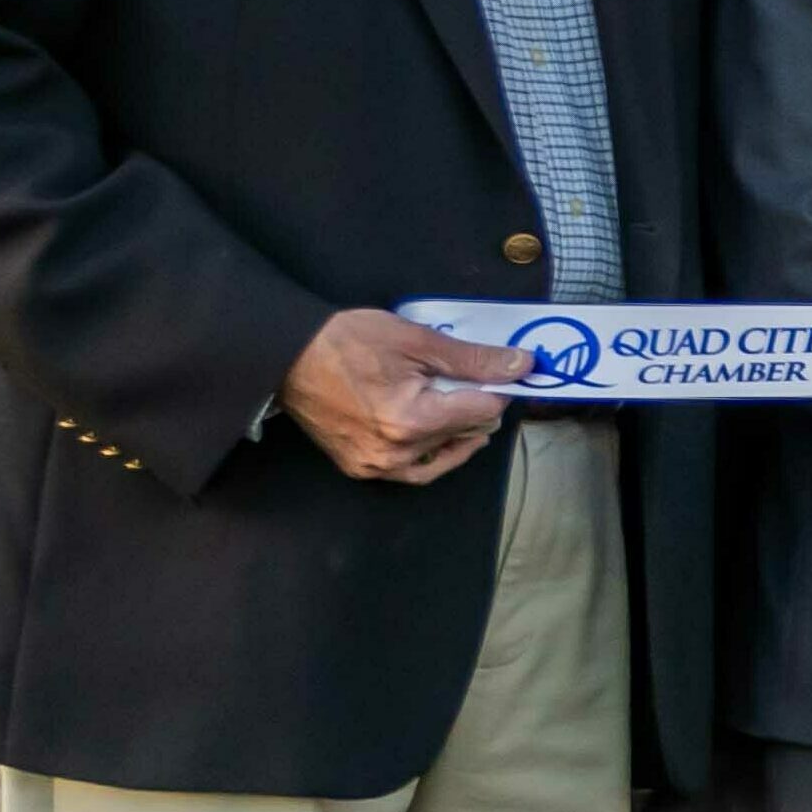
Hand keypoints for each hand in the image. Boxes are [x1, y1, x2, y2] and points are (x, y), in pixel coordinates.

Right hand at [280, 307, 523, 486]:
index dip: (499, 388)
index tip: (500, 371)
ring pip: (442, 457)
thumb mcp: (417, 341)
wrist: (288, 357)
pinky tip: (439, 432)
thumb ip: (473, 359)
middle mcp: (395, 453)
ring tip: (461, 406)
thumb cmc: (348, 342)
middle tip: (473, 383)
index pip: (484, 412)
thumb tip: (523, 365)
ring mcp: (375, 465)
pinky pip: (412, 470)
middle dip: (478, 409)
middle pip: (465, 435)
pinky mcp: (359, 468)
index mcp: (412, 421)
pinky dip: (432, 453)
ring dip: (459, 433)